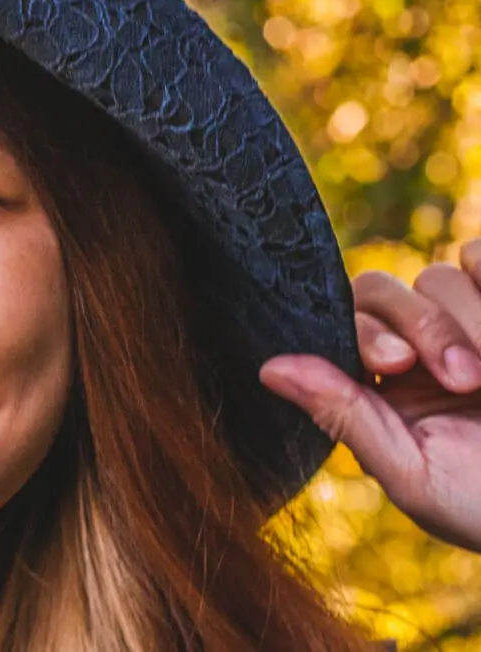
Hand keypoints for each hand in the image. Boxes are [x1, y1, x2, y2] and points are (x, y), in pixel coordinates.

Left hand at [261, 241, 480, 552]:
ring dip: (470, 320)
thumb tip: (268, 369)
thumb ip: (346, 416)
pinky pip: (480, 254)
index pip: (347, 326)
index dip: (366, 333)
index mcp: (383, 385)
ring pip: (441, 274)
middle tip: (464, 380)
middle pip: (383, 291)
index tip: (398, 364)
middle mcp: (420, 346)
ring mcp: (468, 322)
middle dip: (425, 326)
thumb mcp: (415, 475)